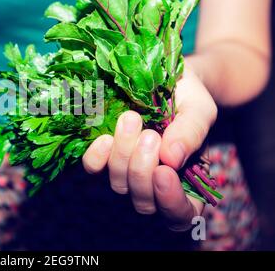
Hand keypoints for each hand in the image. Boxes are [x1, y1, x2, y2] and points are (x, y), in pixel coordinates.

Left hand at [82, 66, 216, 229]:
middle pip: (144, 202)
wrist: (164, 76)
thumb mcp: (199, 109)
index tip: (164, 172)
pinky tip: (104, 138)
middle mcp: (153, 185)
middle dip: (142, 169)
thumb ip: (191, 133)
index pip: (180, 216)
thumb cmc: (188, 98)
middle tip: (150, 134)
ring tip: (131, 119)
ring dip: (123, 155)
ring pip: (119, 184)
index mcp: (186, 183)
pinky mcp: (104, 157)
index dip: (171, 203)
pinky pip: (94, 169)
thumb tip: (171, 159)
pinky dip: (97, 157)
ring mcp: (126, 172)